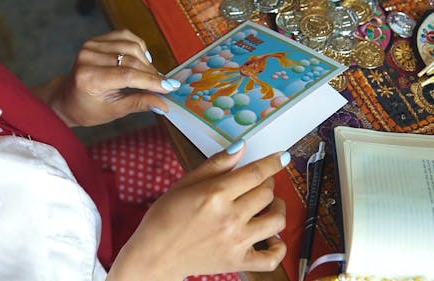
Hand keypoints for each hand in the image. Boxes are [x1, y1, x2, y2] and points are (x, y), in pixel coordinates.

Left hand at [50, 29, 179, 126]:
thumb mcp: (114, 111)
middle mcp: (88, 58)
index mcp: (89, 78)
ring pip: (132, 47)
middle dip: (152, 73)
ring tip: (151, 76)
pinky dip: (139, 48)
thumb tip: (164, 105)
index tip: (170, 87)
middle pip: (132, 60)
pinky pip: (126, 37)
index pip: (128, 76)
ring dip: (147, 61)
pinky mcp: (96, 40)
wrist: (68, 98)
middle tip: (166, 84)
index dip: (152, 81)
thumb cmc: (89, 109)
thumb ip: (140, 103)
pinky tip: (142, 61)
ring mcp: (91, 46)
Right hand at [107, 142, 289, 280]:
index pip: (255, 173)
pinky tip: (271, 237)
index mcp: (216, 194)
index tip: (282, 157)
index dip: (273, 162)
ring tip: (269, 205)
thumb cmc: (166, 217)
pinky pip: (272, 257)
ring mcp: (236, 241)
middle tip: (258, 183)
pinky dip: (278, 246)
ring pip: (276, 220)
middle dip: (267, 183)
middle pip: (267, 193)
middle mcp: (230, 217)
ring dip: (277, 208)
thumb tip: (240, 148)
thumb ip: (216, 164)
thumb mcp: (186, 183)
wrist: (156, 254)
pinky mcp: (238, 261)